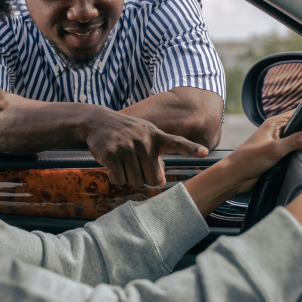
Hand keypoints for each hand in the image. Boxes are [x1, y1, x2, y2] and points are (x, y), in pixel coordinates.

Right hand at [82, 108, 208, 187]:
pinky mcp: (111, 154)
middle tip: (135, 167)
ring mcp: (127, 147)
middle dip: (144, 179)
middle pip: (152, 178)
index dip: (191, 149)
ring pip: (135, 181)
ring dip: (128, 178)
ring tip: (123, 163)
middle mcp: (143, 140)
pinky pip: (119, 179)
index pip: (177, 142)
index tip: (204, 152)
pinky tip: (113, 165)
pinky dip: (116, 178)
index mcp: (156, 135)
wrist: (97, 121)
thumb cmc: (125, 132)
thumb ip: (155, 155)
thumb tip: (159, 181)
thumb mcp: (144, 136)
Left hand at [225, 109, 301, 193]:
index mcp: (274, 123)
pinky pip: (293, 151)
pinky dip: (299, 154)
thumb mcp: (275, 149)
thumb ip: (296, 140)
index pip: (298, 114)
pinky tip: (301, 159)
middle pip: (301, 128)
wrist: (235, 176)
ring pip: (298, 140)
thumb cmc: (248, 160)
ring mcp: (276, 143)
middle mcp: (275, 131)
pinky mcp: (276, 154)